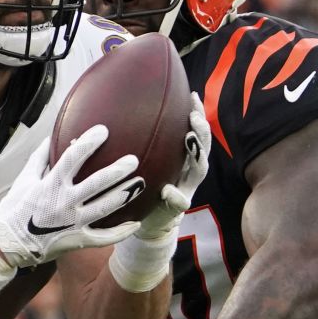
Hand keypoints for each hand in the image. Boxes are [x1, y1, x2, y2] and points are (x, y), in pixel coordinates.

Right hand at [0, 125, 142, 267]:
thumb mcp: (24, 179)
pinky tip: (135, 224)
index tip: (103, 131)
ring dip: (124, 196)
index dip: (88, 143)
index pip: (72, 158)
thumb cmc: (15, 208)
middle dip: (117, 171)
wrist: (8, 244)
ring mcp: (72, 224)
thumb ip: (40, 157)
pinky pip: (103, 238)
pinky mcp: (77, 240)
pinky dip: (120, 233)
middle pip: (96, 184)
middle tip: (133, 160)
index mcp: (50, 185)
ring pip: (104, 208)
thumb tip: (52, 136)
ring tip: (140, 184)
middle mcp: (63, 203)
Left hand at [134, 94, 211, 240]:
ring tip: (188, 140)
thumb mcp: (144, 164)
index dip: (197, 114)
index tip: (192, 95)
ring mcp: (187, 189)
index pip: (194, 131)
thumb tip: (113, 115)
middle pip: (204, 147)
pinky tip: (168, 189)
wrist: (146, 223)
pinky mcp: (178, 210)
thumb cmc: (142, 188)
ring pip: (199, 170)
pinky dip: (176, 195)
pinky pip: (181, 201)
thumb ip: (139, 145)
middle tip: (193, 116)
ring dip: (196, 154)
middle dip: (201, 130)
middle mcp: (189, 171)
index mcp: (182, 158)